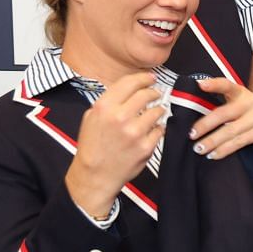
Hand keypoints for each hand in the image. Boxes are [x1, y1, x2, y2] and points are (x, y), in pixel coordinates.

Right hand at [64, 74, 164, 217]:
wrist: (95, 173)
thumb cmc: (93, 145)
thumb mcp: (92, 117)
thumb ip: (109, 102)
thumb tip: (130, 88)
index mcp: (104, 107)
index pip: (129, 83)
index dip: (144, 78)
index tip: (151, 78)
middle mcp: (120, 117)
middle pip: (147, 94)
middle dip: (154, 92)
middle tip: (156, 94)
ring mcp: (135, 132)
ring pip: (158, 111)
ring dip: (159, 110)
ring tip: (155, 113)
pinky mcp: (146, 146)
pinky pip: (160, 130)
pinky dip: (158, 128)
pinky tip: (152, 130)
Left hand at [189, 78, 252, 160]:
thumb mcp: (242, 109)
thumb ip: (225, 109)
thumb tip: (196, 116)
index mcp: (243, 94)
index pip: (227, 85)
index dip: (214, 84)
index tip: (200, 85)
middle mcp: (252, 102)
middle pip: (223, 113)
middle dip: (205, 125)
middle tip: (192, 134)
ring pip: (230, 130)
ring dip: (212, 141)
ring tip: (200, 148)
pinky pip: (239, 142)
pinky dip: (224, 150)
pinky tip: (215, 154)